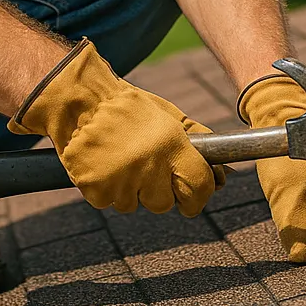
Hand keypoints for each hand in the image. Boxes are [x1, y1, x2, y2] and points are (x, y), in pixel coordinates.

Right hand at [9, 38, 219, 214]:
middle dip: (158, 190)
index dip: (198, 195)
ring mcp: (120, 179)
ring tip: (119, 158)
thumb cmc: (128, 107)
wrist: (80, 101)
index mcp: (170, 144)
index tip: (190, 196)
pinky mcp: (96, 189)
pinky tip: (103, 164)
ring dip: (129, 189)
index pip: (200, 188)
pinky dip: (106, 188)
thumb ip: (198, 143)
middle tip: (144, 166)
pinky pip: (108, 201)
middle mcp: (148, 164)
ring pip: (134, 204)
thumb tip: (224, 174)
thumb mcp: (168, 116)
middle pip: (165, 203)